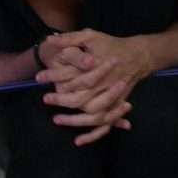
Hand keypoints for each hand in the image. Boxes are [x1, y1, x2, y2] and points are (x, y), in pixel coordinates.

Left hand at [36, 30, 148, 144]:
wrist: (138, 55)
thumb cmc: (112, 45)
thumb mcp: (91, 36)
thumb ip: (70, 39)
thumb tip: (50, 39)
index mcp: (98, 69)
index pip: (72, 77)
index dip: (53, 77)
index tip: (39, 78)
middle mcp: (105, 86)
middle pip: (80, 100)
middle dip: (61, 100)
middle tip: (46, 98)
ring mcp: (113, 98)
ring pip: (92, 116)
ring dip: (74, 121)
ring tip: (56, 119)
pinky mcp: (117, 106)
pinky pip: (106, 125)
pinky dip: (92, 135)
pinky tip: (78, 141)